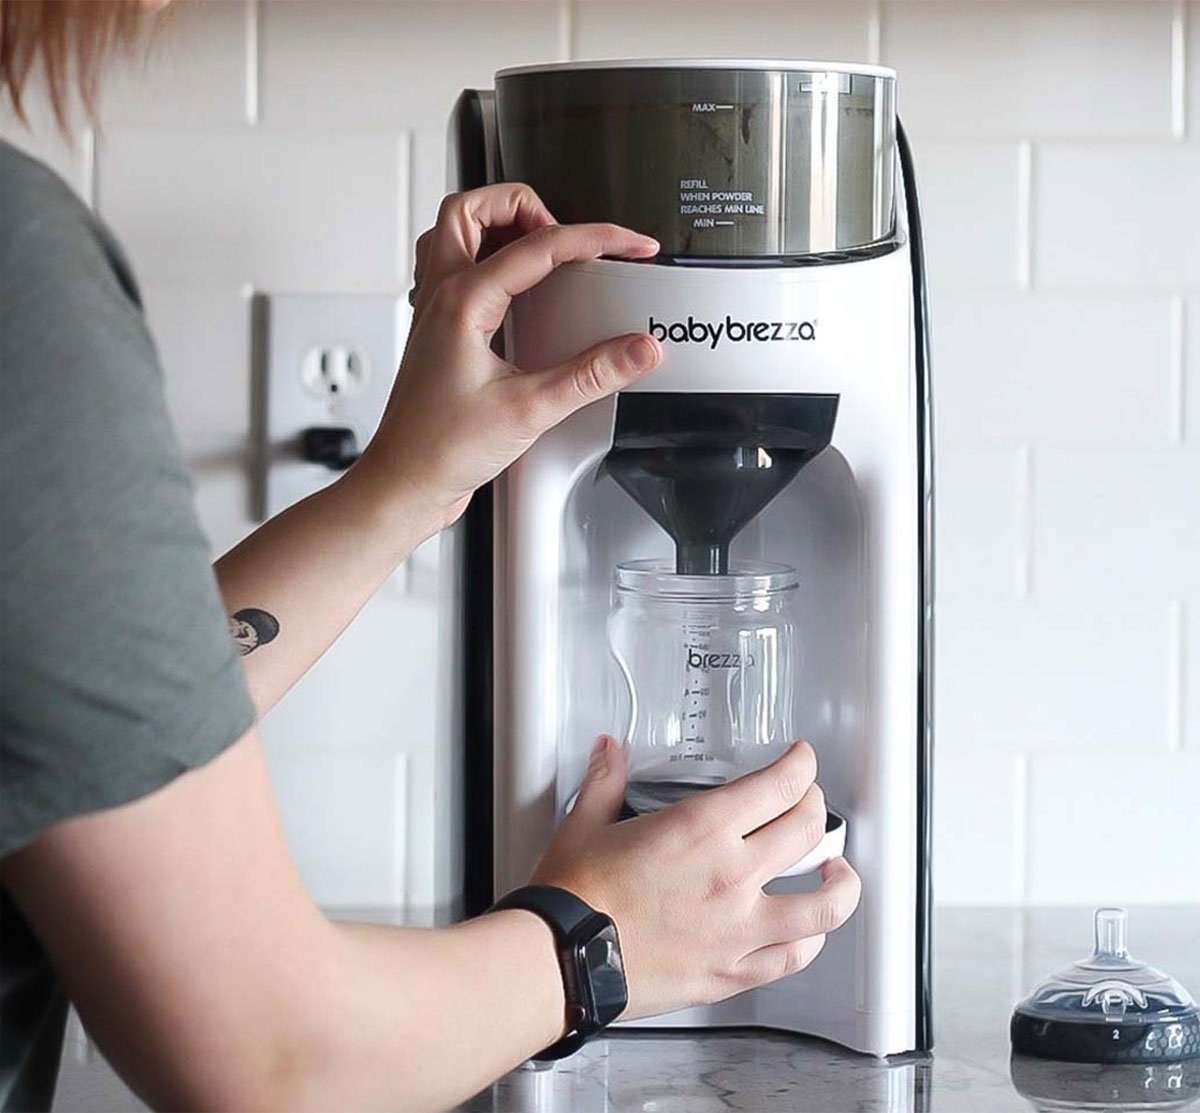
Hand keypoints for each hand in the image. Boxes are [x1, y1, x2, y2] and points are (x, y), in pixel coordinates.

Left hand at [356, 184, 661, 532]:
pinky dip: (487, 260)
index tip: (630, 246)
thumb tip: (638, 349)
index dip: (595, 238)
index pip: (539, 245)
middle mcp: (441, 295)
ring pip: (454, 232)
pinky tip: (517, 291)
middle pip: (472, 208)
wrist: (406, 483)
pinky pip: (455, 269)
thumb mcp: (531, 410)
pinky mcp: (439, 332)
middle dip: (526, 205)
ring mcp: (434, 311)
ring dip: (497, 225)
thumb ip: (591, 375)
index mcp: (463, 301)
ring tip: (543, 248)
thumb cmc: (442, 449)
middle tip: (569, 236)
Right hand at [530, 737, 861, 1020]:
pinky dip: (810, 941)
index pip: (779, 786)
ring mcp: (739, 928)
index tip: (801, 762)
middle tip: (808, 802)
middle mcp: (732, 876)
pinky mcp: (731, 972)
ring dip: (840, 883)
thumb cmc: (574, 899)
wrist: (563, 962)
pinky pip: (793, 958)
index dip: (801, 766)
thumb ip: (606, 781)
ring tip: (838, 872)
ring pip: (823, 905)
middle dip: (815, 806)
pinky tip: (809, 934)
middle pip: (807, 830)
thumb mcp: (586, 823)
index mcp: (702, 829)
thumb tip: (609, 752)